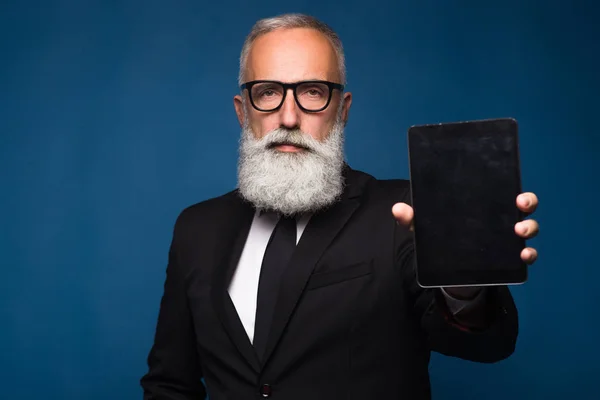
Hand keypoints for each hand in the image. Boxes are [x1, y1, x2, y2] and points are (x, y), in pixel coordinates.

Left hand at [392, 192, 539, 297]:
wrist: (450, 272)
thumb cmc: (443, 240)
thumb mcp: (427, 229)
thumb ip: (413, 220)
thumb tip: (397, 209)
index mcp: (485, 206)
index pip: (504, 191)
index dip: (514, 187)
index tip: (515, 189)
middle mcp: (502, 219)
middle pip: (523, 206)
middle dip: (527, 201)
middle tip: (520, 204)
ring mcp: (508, 239)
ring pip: (528, 228)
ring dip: (529, 227)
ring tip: (519, 231)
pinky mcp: (509, 259)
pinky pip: (527, 255)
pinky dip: (529, 255)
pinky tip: (524, 256)